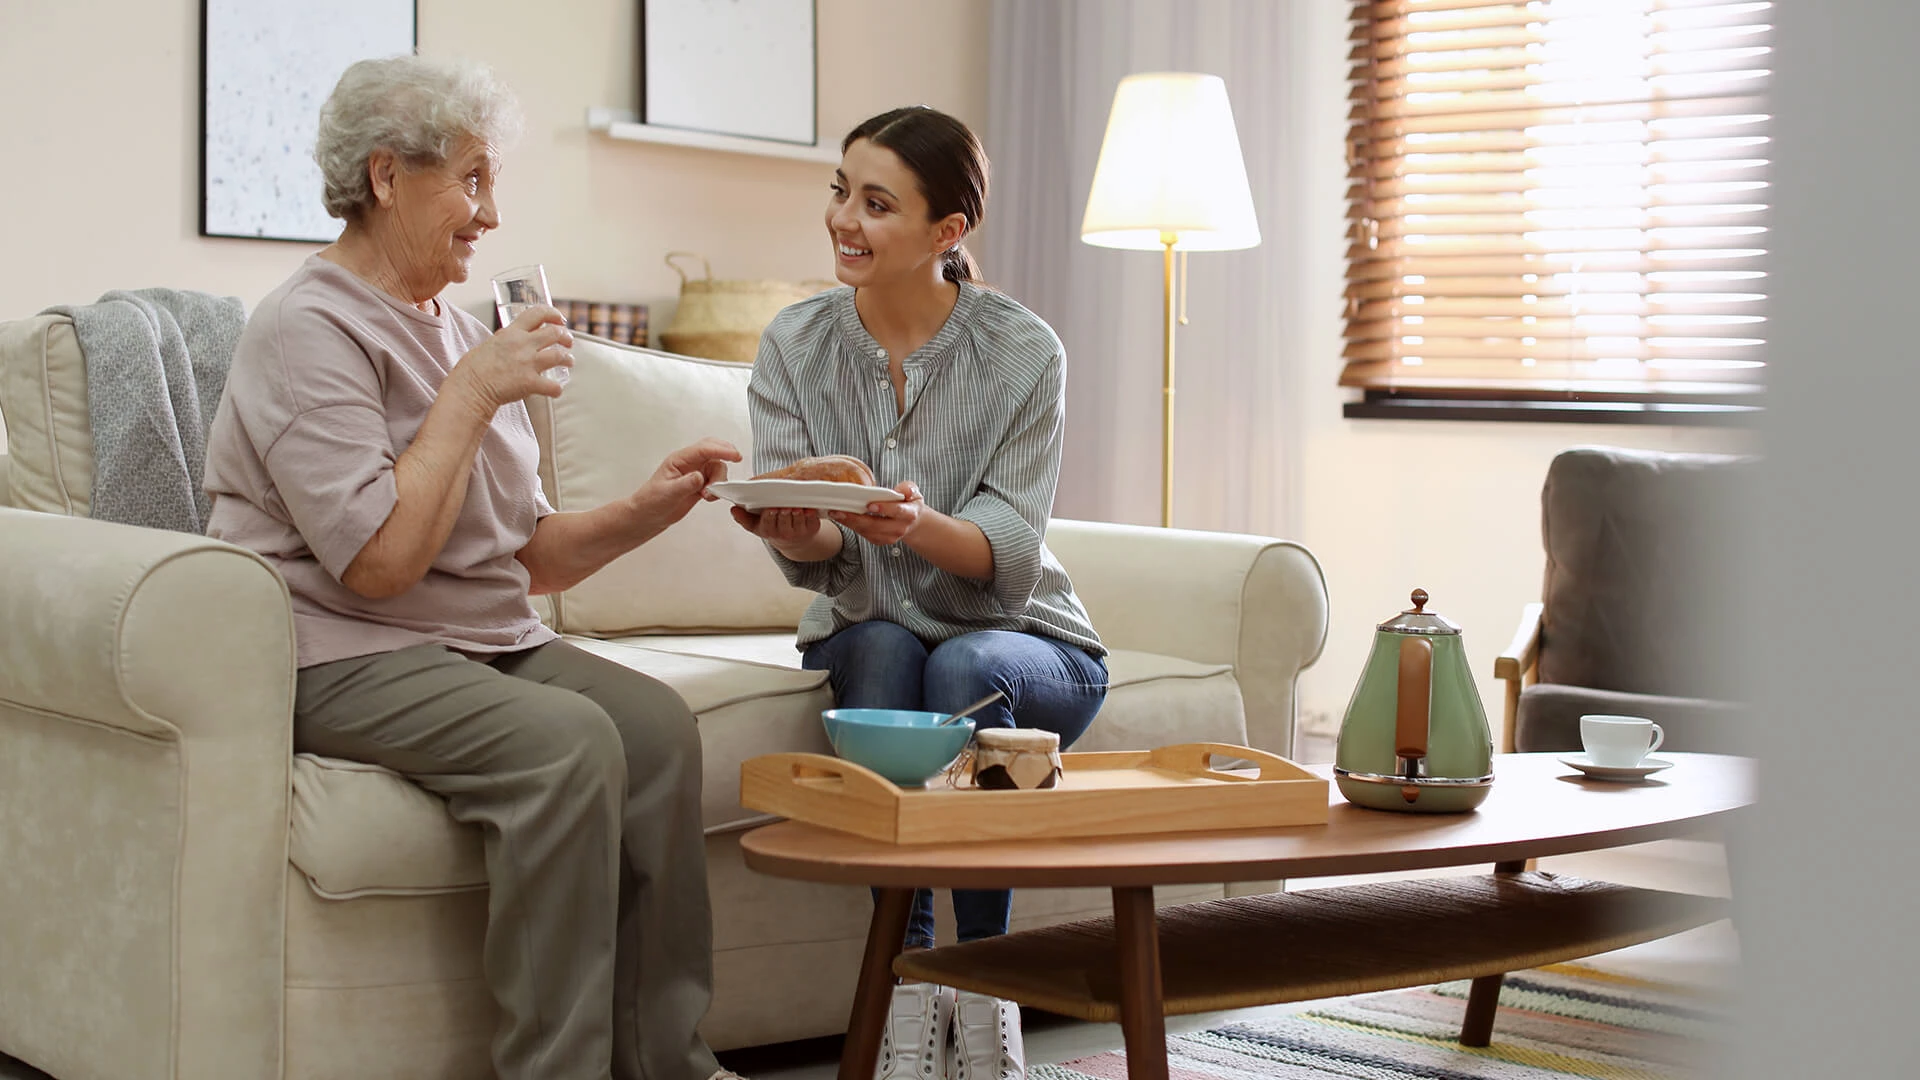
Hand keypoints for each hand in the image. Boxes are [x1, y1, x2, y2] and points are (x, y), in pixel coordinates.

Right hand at [447, 304, 573, 415]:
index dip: (553, 314)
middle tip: (568, 342)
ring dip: (567, 358)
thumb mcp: (489, 344)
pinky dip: (557, 389)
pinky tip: (556, 390)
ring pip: (559, 355)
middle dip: (565, 336)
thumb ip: (505, 340)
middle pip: (554, 332)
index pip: (537, 313)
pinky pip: (553, 385)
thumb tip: (509, 339)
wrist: (470, 388)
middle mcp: (522, 345)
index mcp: (511, 333)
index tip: (559, 319)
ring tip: (568, 361)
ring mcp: (528, 363)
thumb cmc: (473, 369)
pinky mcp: (530, 382)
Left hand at [632, 437, 742, 530]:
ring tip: (709, 494)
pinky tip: (709, 497)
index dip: (721, 450)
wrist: (648, 516)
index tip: (734, 455)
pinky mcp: (700, 485)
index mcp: (679, 459)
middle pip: (713, 450)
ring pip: (717, 467)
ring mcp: (695, 473)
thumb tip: (700, 476)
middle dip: (726, 453)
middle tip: (737, 460)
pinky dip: (718, 487)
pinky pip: (716, 480)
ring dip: (719, 479)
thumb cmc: (651, 501)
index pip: (703, 449)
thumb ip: (685, 484)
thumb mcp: (667, 493)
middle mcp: (689, 464)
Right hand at [730, 505, 826, 545]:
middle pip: (783, 519)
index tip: (771, 508)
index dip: (770, 515)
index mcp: (769, 530)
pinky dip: (810, 512)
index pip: (768, 522)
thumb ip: (743, 518)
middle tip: (784, 505)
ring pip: (797, 518)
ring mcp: (799, 531)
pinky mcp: (812, 528)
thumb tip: (733, 509)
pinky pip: (811, 519)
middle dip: (783, 511)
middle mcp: (784, 533)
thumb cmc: (773, 528)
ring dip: (797, 511)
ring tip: (795, 504)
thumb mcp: (756, 526)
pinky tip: (807, 507)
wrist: (793, 541)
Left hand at [829, 481, 923, 546]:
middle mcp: (899, 528)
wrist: (912, 521)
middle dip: (856, 518)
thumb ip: (908, 488)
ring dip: (849, 523)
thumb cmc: (909, 502)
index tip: (870, 505)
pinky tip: (841, 518)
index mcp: (909, 514)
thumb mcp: (913, 491)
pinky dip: (851, 526)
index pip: (897, 511)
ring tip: (835, 513)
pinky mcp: (879, 540)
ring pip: (867, 531)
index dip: (884, 508)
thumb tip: (900, 490)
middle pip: (876, 525)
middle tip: (840, 510)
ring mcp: (889, 537)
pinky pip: (863, 534)